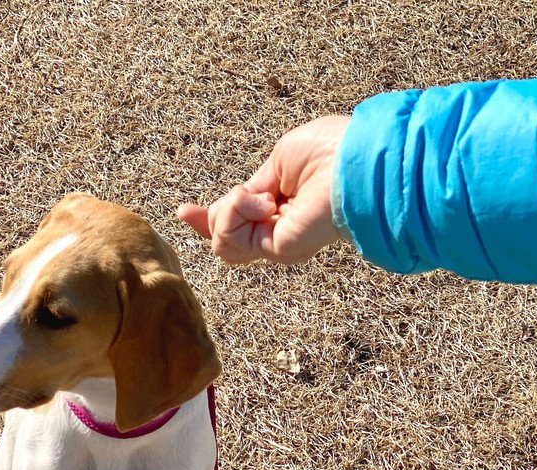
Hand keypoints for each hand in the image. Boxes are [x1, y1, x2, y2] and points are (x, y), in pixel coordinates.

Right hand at [178, 115, 349, 263]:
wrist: (353, 165)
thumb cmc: (327, 152)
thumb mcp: (277, 163)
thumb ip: (252, 190)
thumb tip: (237, 201)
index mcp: (281, 206)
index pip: (237, 221)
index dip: (210, 217)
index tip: (183, 211)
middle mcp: (278, 228)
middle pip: (224, 236)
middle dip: (210, 219)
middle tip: (209, 205)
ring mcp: (276, 242)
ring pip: (222, 237)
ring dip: (229, 209)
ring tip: (261, 197)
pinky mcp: (275, 249)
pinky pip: (228, 236)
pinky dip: (234, 212)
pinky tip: (263, 202)